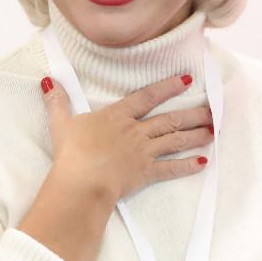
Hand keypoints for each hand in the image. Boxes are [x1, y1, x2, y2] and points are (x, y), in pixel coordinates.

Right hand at [20, 72, 210, 260]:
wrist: (82, 181)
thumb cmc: (72, 152)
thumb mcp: (62, 123)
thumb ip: (58, 101)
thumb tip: (48, 81)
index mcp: (118, 116)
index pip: (148, 97)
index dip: (168, 87)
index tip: (186, 79)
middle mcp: (136, 131)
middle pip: (169, 119)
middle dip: (192, 113)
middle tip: (212, 109)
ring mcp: (144, 152)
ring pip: (175, 140)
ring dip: (195, 135)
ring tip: (213, 131)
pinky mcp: (146, 173)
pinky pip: (171, 168)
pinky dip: (187, 165)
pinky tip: (203, 162)